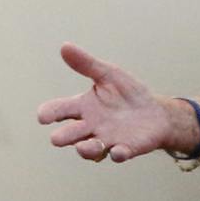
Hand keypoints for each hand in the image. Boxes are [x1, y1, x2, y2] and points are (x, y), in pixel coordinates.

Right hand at [37, 44, 184, 163]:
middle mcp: (91, 127)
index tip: (43, 116)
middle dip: (64, 137)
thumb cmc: (127, 94)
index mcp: (83, 107)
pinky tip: (118, 151)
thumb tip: (64, 46)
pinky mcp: (126, 148)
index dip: (49, 113)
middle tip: (57, 138)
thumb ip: (87, 64)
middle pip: (70, 134)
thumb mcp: (108, 74)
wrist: (156, 112)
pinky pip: (119, 154)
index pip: (59, 110)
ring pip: (90, 149)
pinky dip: (118, 154)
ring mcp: (107, 139)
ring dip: (86, 149)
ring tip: (82, 147)